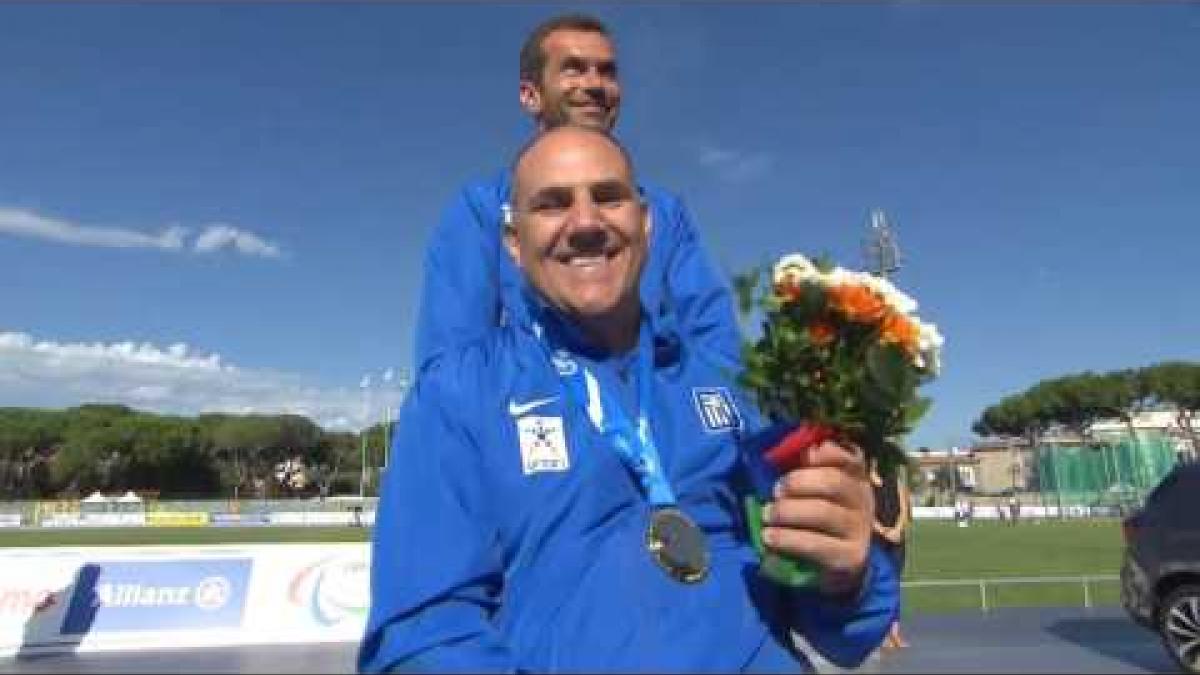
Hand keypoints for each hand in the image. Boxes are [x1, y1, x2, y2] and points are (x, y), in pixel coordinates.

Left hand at [760, 439, 873, 596]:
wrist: (838, 568)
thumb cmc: (816, 519)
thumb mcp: (814, 491)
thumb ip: (803, 470)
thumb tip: (785, 453)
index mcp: (854, 477)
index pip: (851, 457)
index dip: (827, 452)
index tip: (805, 455)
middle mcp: (863, 500)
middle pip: (834, 482)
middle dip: (798, 482)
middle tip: (776, 491)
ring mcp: (859, 530)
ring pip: (824, 512)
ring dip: (788, 511)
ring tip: (767, 515)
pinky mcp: (850, 558)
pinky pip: (817, 545)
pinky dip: (788, 539)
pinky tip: (769, 538)